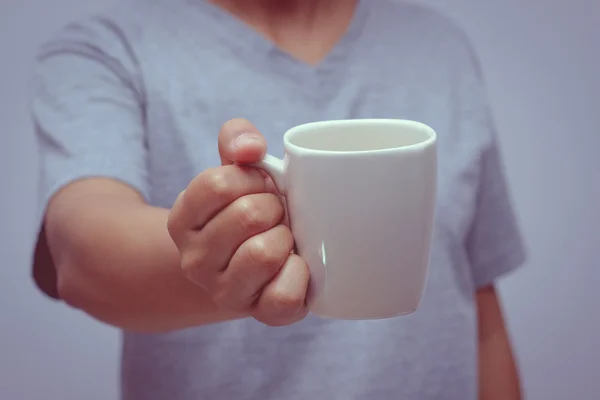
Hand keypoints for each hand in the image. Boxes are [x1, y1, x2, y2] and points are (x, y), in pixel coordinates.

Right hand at [167, 119, 309, 326]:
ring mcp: (224, 292)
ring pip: (266, 254)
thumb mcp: (236, 169)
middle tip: (276, 214)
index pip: (217, 184)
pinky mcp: (259, 314)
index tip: (259, 186)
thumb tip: (250, 148)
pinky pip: (284, 296)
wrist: (249, 264)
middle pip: (248, 216)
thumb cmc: (247, 208)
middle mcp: (194, 261)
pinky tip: (295, 264)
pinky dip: (300, 275)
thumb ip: (237, 139)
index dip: (251, 178)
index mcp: (182, 220)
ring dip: (286, 237)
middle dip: (274, 206)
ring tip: (283, 238)